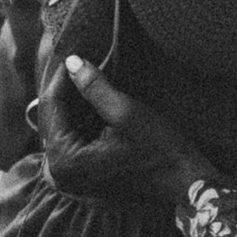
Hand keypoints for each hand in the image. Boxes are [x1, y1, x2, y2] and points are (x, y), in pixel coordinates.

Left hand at [40, 55, 211, 204]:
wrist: (185, 185)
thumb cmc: (159, 150)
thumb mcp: (126, 113)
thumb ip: (94, 86)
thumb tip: (72, 61)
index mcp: (65, 161)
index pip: (52, 108)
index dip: (63, 76)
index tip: (74, 52)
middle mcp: (61, 173)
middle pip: (53, 119)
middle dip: (68, 89)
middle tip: (82, 61)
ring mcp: (72, 178)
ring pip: (64, 128)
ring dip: (75, 103)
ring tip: (90, 75)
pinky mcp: (84, 177)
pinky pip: (74, 141)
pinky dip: (82, 120)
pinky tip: (96, 100)